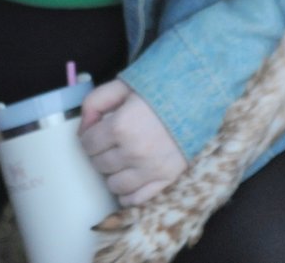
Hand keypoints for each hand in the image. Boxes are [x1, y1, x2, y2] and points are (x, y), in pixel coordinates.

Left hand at [79, 79, 187, 205]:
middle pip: (99, 164)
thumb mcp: (125, 85)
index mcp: (121, 126)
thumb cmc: (162, 88)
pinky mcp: (166, 179)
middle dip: (100, 153)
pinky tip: (129, 178)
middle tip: (110, 142)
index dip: (89, 136)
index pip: (88, 144)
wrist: (200, 95)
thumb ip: (97, 100)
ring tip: (121, 158)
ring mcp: (151, 169)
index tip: (96, 131)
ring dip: (112, 172)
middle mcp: (133, 152)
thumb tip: (84, 124)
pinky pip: (136, 198)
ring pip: (113, 184)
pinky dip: (127, 193)